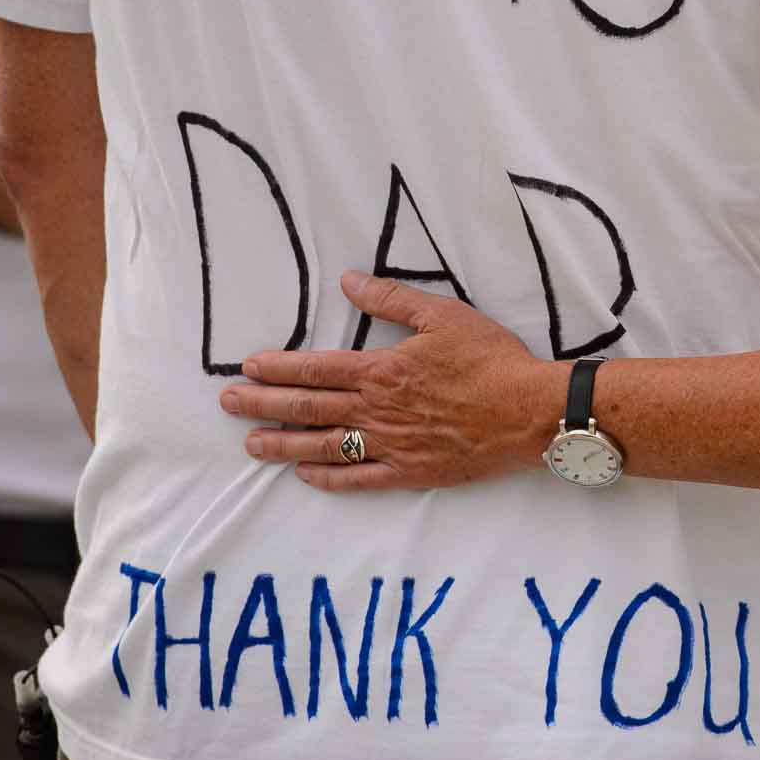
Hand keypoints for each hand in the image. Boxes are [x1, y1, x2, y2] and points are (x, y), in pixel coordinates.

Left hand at [219, 272, 570, 491]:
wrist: (530, 411)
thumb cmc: (492, 360)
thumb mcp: (445, 315)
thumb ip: (392, 299)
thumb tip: (348, 281)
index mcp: (382, 370)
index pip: (316, 369)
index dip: (278, 368)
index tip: (248, 367)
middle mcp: (377, 411)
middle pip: (308, 408)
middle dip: (262, 405)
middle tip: (228, 403)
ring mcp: (392, 445)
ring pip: (323, 446)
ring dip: (282, 445)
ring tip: (251, 444)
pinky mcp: (411, 471)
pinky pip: (359, 479)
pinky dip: (329, 477)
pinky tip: (306, 474)